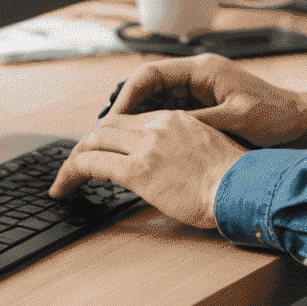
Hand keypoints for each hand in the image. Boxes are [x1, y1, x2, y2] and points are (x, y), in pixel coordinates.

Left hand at [49, 110, 245, 228]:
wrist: (243, 187)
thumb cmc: (234, 179)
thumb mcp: (208, 152)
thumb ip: (185, 153)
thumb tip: (174, 171)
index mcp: (176, 119)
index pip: (130, 120)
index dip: (109, 135)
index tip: (100, 150)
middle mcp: (158, 125)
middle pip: (107, 127)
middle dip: (86, 145)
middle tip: (74, 165)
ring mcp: (147, 146)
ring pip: (95, 142)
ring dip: (74, 159)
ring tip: (63, 178)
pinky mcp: (138, 170)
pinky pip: (93, 164)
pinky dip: (72, 173)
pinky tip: (64, 186)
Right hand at [105, 53, 306, 148]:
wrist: (301, 122)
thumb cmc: (274, 116)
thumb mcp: (233, 121)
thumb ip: (196, 123)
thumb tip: (159, 130)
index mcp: (201, 71)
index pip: (150, 74)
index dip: (127, 96)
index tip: (112, 119)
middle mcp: (196, 77)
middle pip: (148, 88)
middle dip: (127, 110)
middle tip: (107, 136)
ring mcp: (199, 92)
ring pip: (157, 103)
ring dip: (139, 121)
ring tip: (121, 144)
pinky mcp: (204, 107)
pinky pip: (171, 115)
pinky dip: (156, 128)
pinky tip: (146, 147)